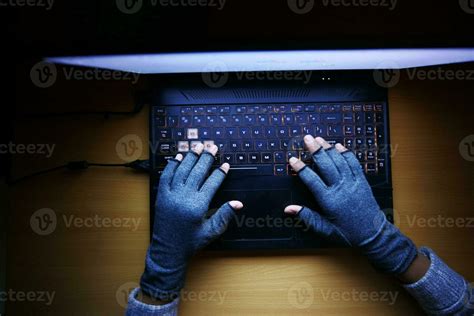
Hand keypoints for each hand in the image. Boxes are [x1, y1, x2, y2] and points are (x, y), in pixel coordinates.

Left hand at [140, 143, 242, 300]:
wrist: (167, 251)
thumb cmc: (191, 242)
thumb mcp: (211, 231)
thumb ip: (225, 215)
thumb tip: (238, 203)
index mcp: (198, 206)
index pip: (211, 183)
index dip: (219, 173)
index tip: (226, 164)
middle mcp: (184, 197)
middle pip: (197, 172)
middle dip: (206, 158)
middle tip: (212, 147)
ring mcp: (171, 195)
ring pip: (182, 170)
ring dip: (190, 157)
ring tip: (198, 146)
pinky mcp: (161, 196)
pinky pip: (166, 176)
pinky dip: (172, 166)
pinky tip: (178, 157)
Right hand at [285, 135, 417, 274]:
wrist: (373, 235)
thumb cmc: (347, 233)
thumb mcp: (324, 229)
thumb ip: (306, 217)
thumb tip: (288, 209)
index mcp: (329, 201)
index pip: (311, 180)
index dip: (301, 168)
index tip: (293, 159)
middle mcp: (341, 189)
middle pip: (326, 165)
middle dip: (315, 150)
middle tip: (307, 138)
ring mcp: (353, 183)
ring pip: (339, 161)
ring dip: (328, 148)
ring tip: (319, 139)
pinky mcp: (362, 181)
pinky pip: (354, 163)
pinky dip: (346, 153)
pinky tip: (338, 145)